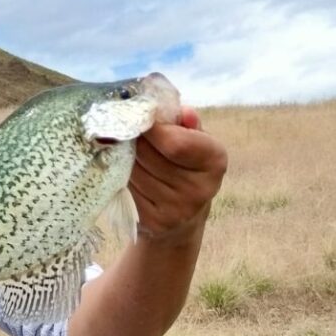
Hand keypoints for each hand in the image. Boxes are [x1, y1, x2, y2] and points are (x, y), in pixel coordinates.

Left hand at [129, 106, 227, 244]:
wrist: (181, 217)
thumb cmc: (183, 165)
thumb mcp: (193, 140)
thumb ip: (186, 124)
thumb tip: (184, 113)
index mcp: (214, 161)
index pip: (175, 142)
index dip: (151, 127)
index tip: (139, 118)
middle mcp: (200, 189)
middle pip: (146, 154)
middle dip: (133, 140)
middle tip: (128, 133)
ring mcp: (176, 210)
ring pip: (132, 170)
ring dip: (123, 158)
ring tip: (129, 155)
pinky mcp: (154, 222)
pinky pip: (126, 189)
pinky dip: (120, 177)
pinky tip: (127, 174)